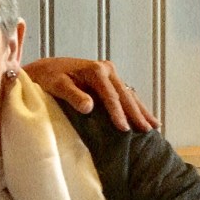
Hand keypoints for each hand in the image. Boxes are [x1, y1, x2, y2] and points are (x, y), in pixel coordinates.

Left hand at [23, 57, 159, 131]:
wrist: (45, 69)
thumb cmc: (48, 77)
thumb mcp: (57, 85)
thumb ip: (72, 95)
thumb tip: (89, 107)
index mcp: (95, 70)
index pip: (110, 96)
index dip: (118, 113)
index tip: (124, 129)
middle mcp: (106, 69)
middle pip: (125, 95)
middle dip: (136, 113)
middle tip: (146, 131)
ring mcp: (110, 73)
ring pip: (129, 94)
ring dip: (141, 110)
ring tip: (154, 126)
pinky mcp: (109, 79)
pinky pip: (125, 94)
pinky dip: (136, 106)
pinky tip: (146, 117)